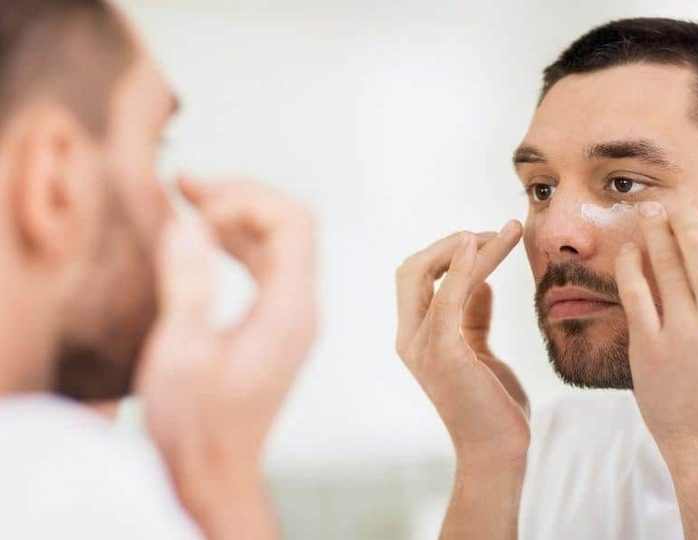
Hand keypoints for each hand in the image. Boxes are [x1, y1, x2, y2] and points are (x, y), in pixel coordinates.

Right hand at [137, 178, 316, 538]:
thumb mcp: (180, 354)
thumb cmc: (195, 426)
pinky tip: (201, 237)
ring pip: (279, 242)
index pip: (293, 221)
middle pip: (291, 223)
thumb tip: (188, 222)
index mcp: (290, 311)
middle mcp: (302, 308)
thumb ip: (187, 284)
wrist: (213, 475)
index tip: (191, 207)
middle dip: (241, 194)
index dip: (244, 198)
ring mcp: (292, 317)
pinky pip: (266, 266)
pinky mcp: (276, 326)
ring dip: (236, 214)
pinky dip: (236, 243)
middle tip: (184, 183)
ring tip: (186, 198)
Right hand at [395, 223, 528, 464]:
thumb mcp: (479, 351)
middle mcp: (410, 338)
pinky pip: (447, 298)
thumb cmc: (492, 404)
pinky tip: (480, 244)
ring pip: (430, 275)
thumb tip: (481, 283)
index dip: (445, 253)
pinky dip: (462, 267)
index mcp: (415, 337)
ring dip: (470, 246)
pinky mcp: (444, 353)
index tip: (486, 240)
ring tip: (508, 230)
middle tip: (494, 233)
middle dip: (449, 244)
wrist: (498, 450)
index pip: (415, 277)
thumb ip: (473, 317)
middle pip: (411, 269)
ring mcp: (422, 346)